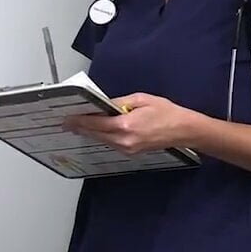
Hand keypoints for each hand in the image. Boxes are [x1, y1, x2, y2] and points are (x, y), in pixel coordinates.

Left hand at [63, 92, 201, 154]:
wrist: (184, 130)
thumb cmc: (166, 112)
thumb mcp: (141, 99)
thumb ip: (119, 103)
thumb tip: (102, 104)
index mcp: (125, 125)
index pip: (95, 123)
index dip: (79, 120)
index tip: (68, 118)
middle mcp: (124, 140)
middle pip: (95, 134)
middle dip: (80, 128)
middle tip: (66, 122)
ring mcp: (127, 148)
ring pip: (101, 140)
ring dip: (89, 132)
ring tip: (76, 125)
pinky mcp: (131, 152)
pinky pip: (110, 143)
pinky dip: (101, 136)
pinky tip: (95, 130)